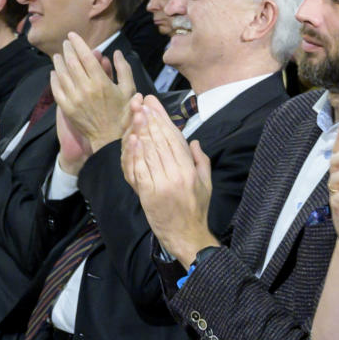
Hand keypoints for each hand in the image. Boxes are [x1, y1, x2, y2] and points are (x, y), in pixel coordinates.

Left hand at [51, 32, 134, 173]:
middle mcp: (85, 88)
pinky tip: (54, 73)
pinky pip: (57, 89)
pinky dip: (54, 79)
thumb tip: (116, 52)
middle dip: (67, 50)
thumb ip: (123, 69)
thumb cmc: (122, 113)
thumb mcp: (129, 90)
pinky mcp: (67, 108)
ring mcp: (74, 99)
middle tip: (66, 44)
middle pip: (71, 62)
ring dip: (58, 62)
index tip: (72, 36)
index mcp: (101, 82)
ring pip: (62, 74)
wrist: (110, 138)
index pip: (85, 56)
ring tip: (58, 55)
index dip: (77, 43)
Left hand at [121, 93, 212, 261]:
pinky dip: (136, 154)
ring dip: (142, 130)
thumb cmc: (196, 211)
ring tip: (135, 113)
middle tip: (141, 102)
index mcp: (191, 170)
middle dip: (151, 119)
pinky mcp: (150, 194)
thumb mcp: (206, 184)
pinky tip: (132, 139)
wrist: (187, 237)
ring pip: (151, 151)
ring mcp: (164, 184)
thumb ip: (201, 161)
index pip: (176, 138)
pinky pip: (142, 169)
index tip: (154, 104)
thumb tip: (194, 141)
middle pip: (162, 140)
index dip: (164, 119)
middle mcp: (179, 174)